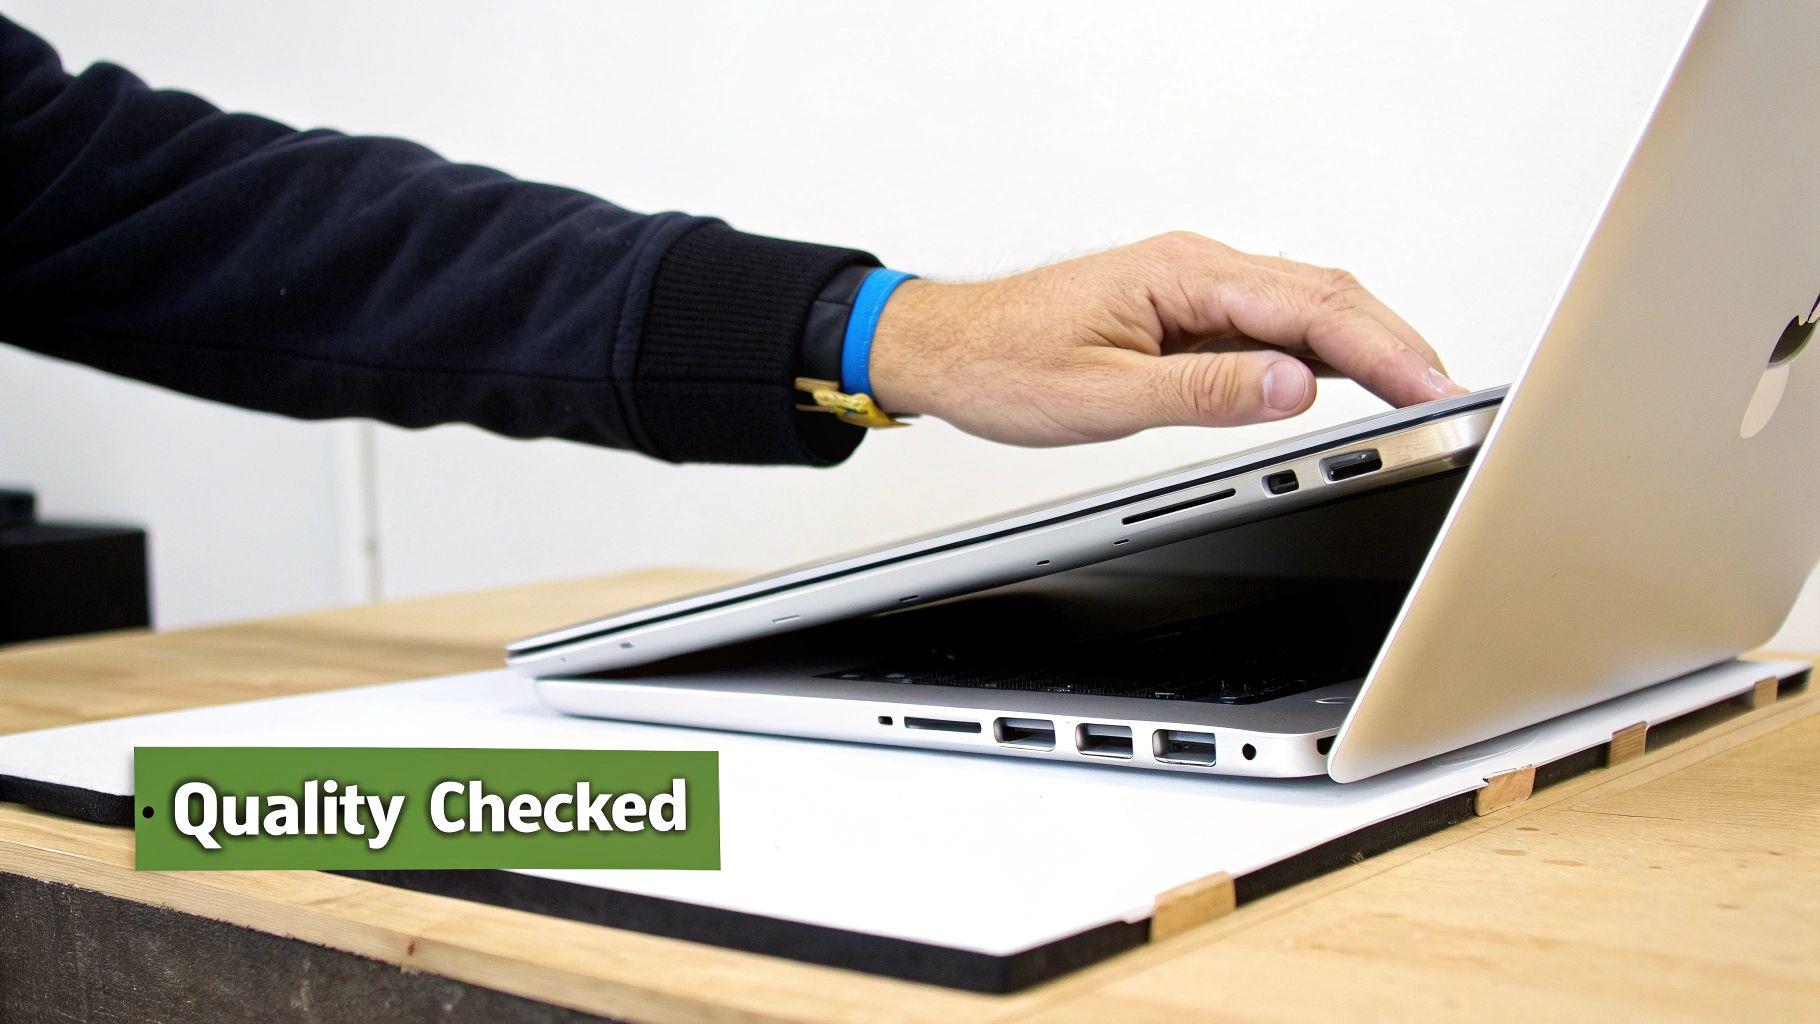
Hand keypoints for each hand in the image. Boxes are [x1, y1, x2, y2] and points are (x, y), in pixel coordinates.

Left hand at [867, 231, 1466, 445]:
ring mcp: (1194, 287)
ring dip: (1366, 346)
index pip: (1310, 309)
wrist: (948, 348)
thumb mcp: (1103, 396)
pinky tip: (1349, 383)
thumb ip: (1203, 391)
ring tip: (1419, 395)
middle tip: (1449, 399)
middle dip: (1395, 345)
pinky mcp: (1186, 311)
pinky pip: (1272, 324)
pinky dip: (1322, 352)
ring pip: (1306, 307)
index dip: (1384, 352)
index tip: (1433, 389)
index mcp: (1182, 274)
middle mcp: (1196, 268)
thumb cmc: (1005, 363)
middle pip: (1325, 297)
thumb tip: (1295, 386)